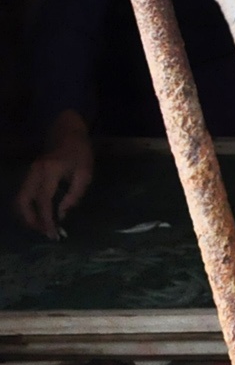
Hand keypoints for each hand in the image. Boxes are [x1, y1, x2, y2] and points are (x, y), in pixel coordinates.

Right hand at [15, 111, 92, 239]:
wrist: (67, 131)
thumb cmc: (80, 151)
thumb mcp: (85, 172)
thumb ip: (74, 194)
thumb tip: (62, 214)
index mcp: (50, 171)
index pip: (44, 201)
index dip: (47, 219)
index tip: (53, 233)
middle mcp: (34, 173)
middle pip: (24, 202)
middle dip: (33, 221)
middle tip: (47, 233)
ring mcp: (29, 173)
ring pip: (20, 200)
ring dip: (28, 216)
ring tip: (43, 226)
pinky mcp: (29, 175)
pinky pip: (23, 195)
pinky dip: (29, 208)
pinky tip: (40, 214)